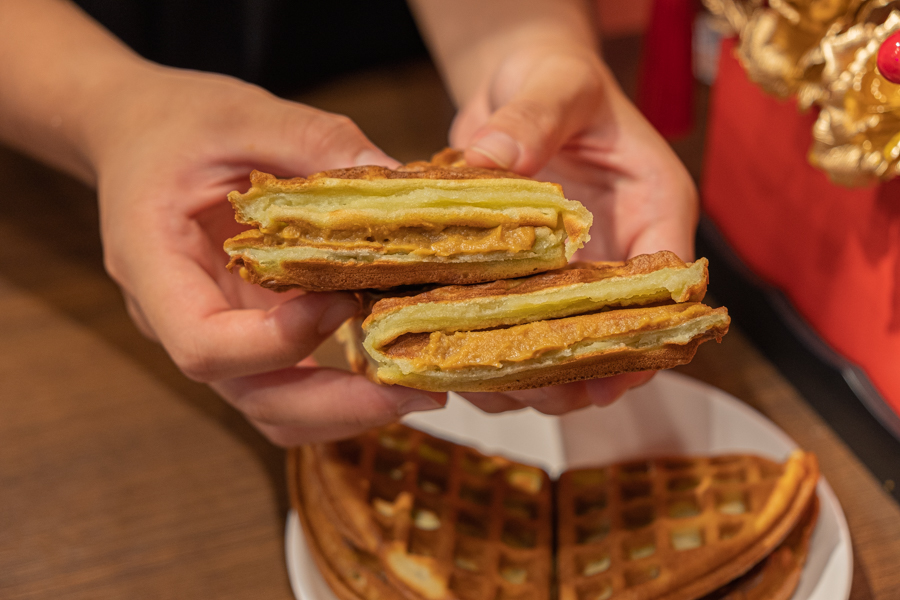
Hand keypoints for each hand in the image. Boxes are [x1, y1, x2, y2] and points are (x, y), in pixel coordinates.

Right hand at [90, 65, 445, 445]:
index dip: (280, 341)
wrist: (140, 135)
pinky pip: (288, 384)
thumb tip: (398, 180)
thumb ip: (315, 142)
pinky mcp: (247, 333)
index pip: (204, 344)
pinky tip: (390, 368)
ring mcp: (216, 332)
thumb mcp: (244, 113)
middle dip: (336, 405)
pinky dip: (340, 390)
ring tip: (417, 390)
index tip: (344, 301)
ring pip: (273, 407)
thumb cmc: (180, 123)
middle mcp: (178, 318)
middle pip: (250, 396)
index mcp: (154, 264)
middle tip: (417, 390)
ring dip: (345, 411)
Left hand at [450, 46, 697, 414]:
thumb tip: (492, 160)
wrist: (521, 84)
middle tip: (530, 392)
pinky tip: (455, 362)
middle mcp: (619, 249)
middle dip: (576, 370)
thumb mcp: (555, 83)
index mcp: (654, 207)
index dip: (643, 336)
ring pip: (564, 343)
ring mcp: (575, 270)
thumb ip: (531, 119)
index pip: (666, 284)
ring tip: (484, 385)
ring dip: (528, 372)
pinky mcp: (531, 278)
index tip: (606, 378)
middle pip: (614, 332)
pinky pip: (519, 327)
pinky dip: (491, 350)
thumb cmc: (556, 75)